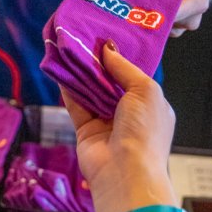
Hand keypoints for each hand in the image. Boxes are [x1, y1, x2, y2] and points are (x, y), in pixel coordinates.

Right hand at [59, 43, 177, 211]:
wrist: (125, 173)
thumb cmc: (145, 132)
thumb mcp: (144, 90)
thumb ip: (124, 68)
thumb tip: (107, 49)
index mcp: (151, 105)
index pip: (134, 76)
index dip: (121, 58)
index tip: (107, 38)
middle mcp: (129, 113)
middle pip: (110, 82)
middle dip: (99, 63)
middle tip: (84, 39)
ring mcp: (107, 122)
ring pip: (91, 91)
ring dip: (81, 73)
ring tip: (69, 49)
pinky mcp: (86, 130)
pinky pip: (76, 105)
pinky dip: (68, 89)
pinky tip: (60, 69)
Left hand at [123, 0, 211, 36]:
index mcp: (197, 2)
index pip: (170, 13)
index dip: (149, 10)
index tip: (130, 3)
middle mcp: (192, 19)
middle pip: (163, 23)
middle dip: (143, 13)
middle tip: (125, 2)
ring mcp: (182, 27)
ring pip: (158, 28)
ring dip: (144, 17)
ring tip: (134, 2)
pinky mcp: (173, 29)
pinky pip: (157, 29)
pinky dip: (147, 19)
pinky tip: (139, 7)